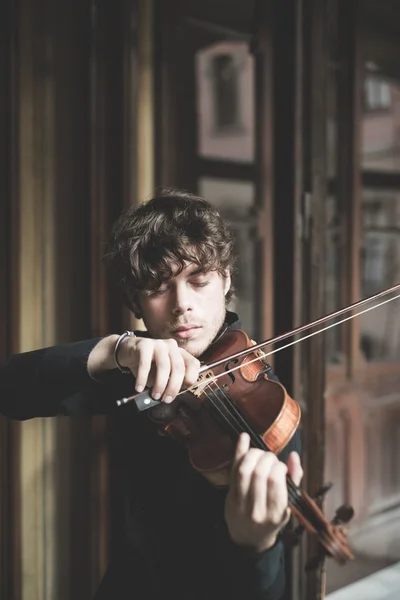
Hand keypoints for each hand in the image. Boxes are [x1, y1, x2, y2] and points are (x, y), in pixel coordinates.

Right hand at [87, 334, 199, 402]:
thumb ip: (169, 380)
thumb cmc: (147, 364)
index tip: (182, 391)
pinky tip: (139, 387)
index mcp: (179, 353)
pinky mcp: (144, 345)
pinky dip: (142, 378)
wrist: (127, 351)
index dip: (190, 378)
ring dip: (160, 384)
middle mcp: (171, 346)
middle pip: (178, 367)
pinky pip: (145, 364)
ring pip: (164, 366)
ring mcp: (158, 344)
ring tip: (155, 395)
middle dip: (174, 387)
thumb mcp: (161, 373)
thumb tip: (171, 394)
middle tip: (167, 399)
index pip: (193, 364)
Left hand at [224, 432, 302, 552]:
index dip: (279, 467)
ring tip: (259, 453)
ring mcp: (240, 504)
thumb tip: (293, 456)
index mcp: (276, 513)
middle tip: (270, 458)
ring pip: (244, 471)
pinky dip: (238, 451)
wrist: (249, 539)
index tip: (280, 466)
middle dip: (267, 458)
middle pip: (259, 473)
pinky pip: (232, 470)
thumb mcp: (288, 505)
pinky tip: (244, 437)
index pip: (275, 481)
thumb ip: (294, 479)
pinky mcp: (229, 497)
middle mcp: (257, 510)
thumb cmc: (272, 518)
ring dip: (253, 454)